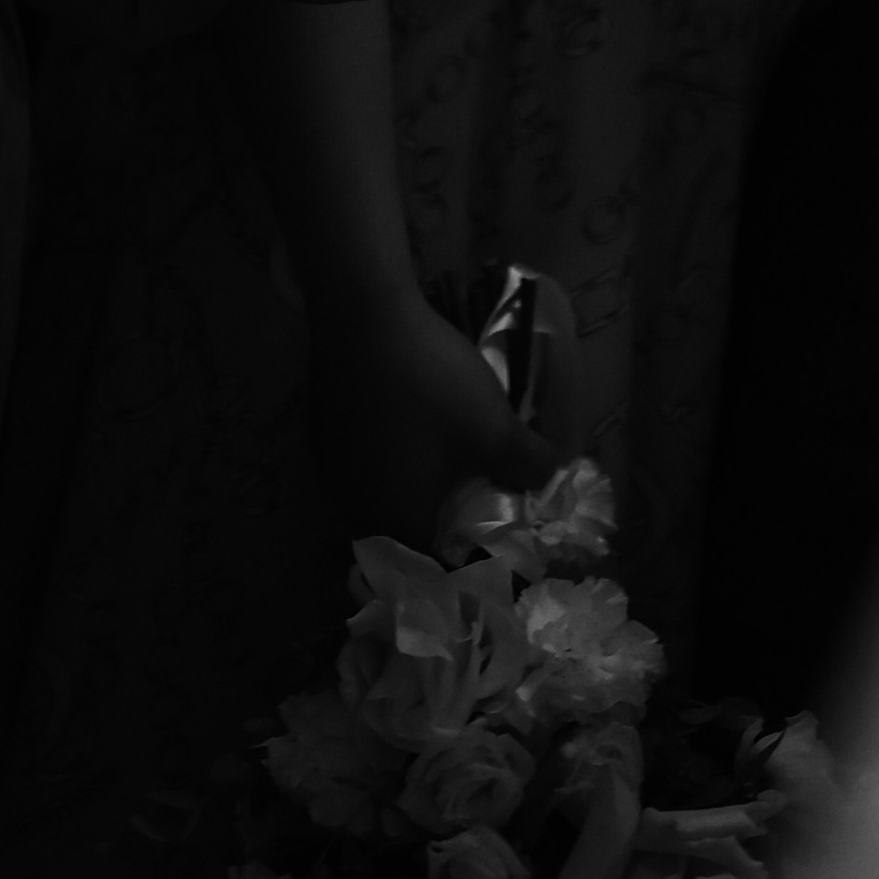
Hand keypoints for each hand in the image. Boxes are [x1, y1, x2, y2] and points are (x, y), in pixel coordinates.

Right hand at [309, 288, 554, 547]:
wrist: (365, 313)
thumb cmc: (431, 385)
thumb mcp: (494, 428)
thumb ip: (529, 466)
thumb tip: (548, 482)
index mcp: (395, 519)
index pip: (436, 566)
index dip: (471, 560)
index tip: (498, 545)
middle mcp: (357, 506)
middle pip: (408, 533)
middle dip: (447, 524)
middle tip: (485, 504)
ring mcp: (338, 469)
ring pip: (388, 496)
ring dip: (422, 491)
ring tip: (459, 469)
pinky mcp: (331, 432)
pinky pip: (373, 466)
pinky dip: (400, 461)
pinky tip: (422, 435)